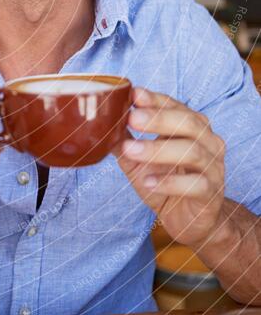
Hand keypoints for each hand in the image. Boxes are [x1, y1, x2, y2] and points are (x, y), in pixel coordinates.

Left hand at [115, 87, 225, 248]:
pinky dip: (170, 183)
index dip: (155, 100)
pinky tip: (148, 182)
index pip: (176, 106)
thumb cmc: (166, 182)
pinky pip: (195, 184)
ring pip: (192, 151)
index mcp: (192, 127)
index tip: (134, 94)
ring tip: (131, 150)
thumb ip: (125, 142)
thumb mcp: (140, 161)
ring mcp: (213, 167)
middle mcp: (208, 142)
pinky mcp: (211, 193)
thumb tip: (101, 126)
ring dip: (158, 149)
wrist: (191, 220)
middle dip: (159, 119)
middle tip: (132, 118)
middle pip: (188, 123)